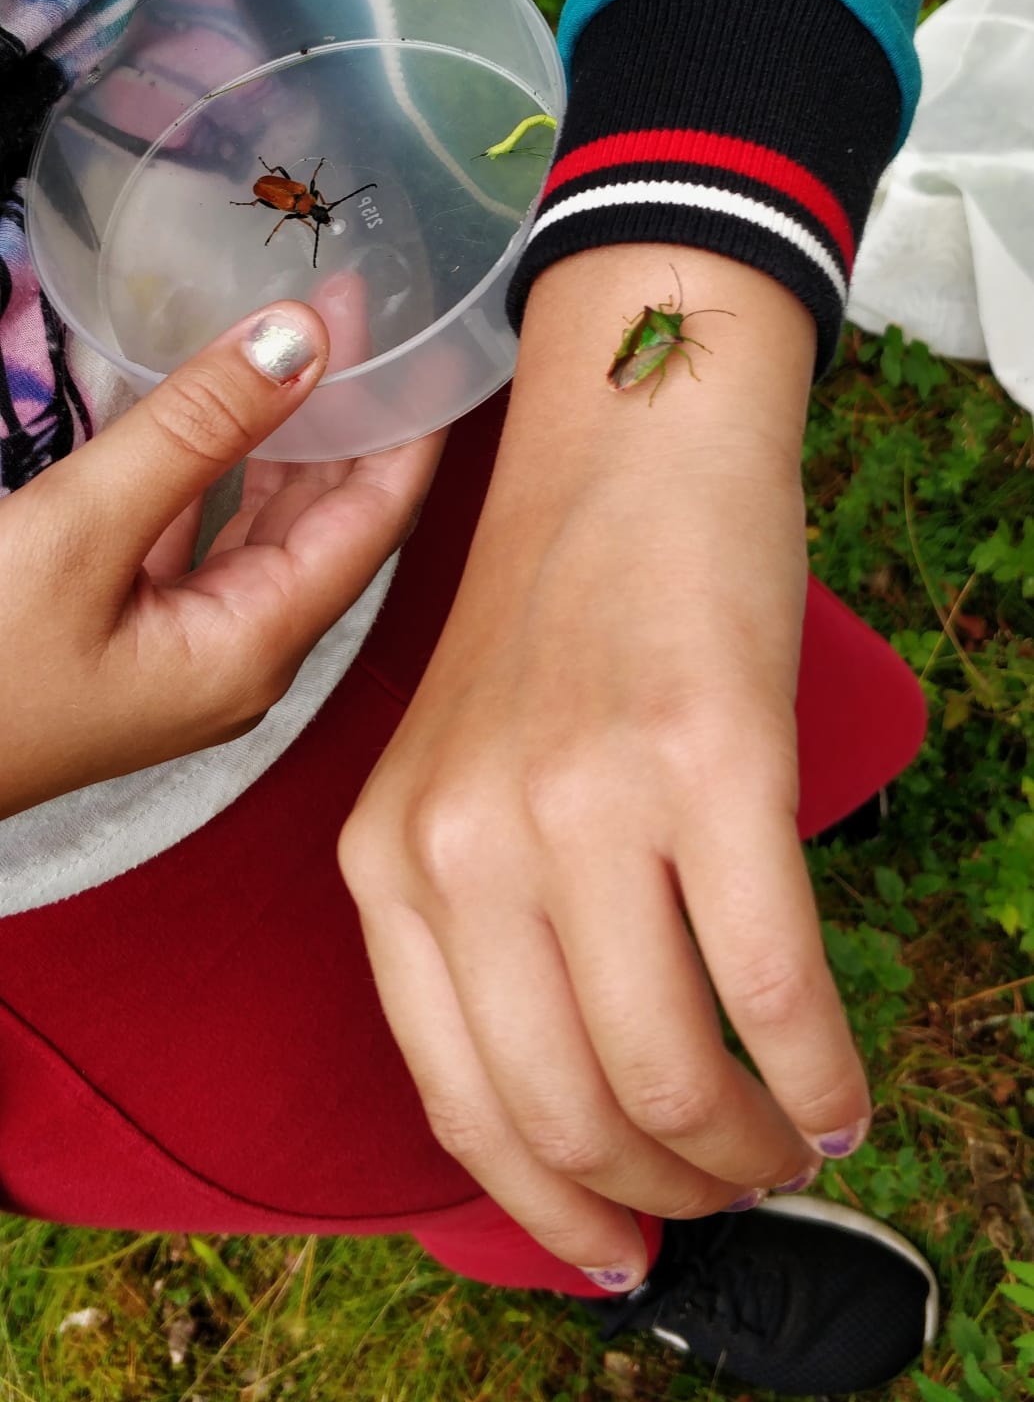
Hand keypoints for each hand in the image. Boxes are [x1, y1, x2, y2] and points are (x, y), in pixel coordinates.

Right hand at [0, 298, 443, 817]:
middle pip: (330, 521)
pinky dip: (214, 473)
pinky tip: (216, 412)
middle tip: (352, 310)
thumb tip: (300, 338)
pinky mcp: (132, 637)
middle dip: (349, 415)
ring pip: (262, 526)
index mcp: (256, 645)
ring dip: (283, 438)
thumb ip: (194, 430)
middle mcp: (241, 654)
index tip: (417, 328)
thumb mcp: (80, 531)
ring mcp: (186, 650)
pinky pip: (199, 540)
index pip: (376, 520)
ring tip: (302, 341)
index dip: (404, 420)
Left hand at [338, 248, 869, 1283]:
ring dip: (745, 1153)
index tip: (617, 1243)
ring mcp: (584, 804)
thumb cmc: (564, 614)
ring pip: (672, 1075)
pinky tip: (837, 1094)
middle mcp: (465, 842)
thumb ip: (490, 921)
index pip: (456, 1099)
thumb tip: (592, 1101)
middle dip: (663, 1195)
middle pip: (568, 1111)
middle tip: (725, 1193)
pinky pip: (777, 988)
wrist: (630, 447)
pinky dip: (818, 1077)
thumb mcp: (467, 770)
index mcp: (388, 854)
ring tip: (785, 1146)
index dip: (550, 1203)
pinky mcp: (710, 766)